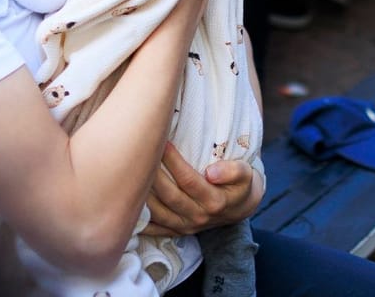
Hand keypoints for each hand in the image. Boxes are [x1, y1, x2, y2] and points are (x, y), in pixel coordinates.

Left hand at [143, 143, 263, 236]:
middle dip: (154, 174)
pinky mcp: (178, 232)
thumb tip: (211, 172)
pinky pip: (154, 228)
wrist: (240, 207)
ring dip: (143, 193)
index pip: (188, 180)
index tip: (163, 142)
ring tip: (133, 172)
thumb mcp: (246, 174)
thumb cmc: (240, 185)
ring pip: (158, 212)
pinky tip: (128, 202)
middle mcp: (199, 217)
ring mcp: (186, 227)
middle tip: (142, 153)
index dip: (174, 162)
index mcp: (215, 202)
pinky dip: (140, 218)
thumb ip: (233, 171)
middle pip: (169, 196)